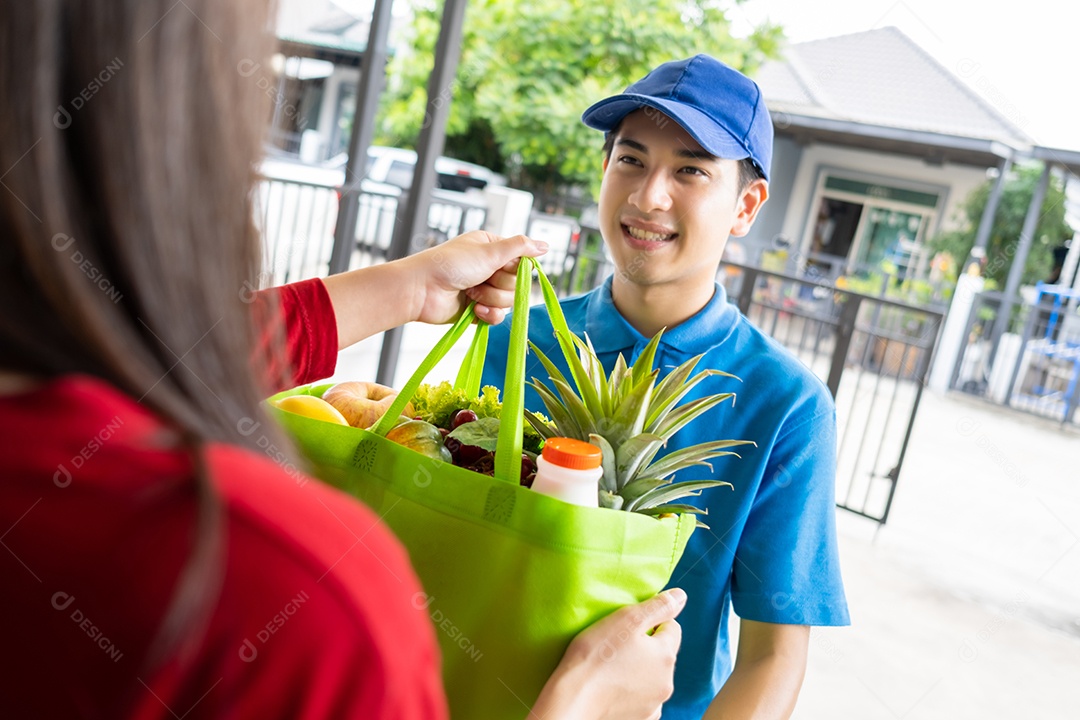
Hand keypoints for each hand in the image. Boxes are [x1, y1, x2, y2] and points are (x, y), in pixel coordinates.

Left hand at [403, 231, 547, 324]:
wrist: (421, 290)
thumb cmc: (449, 265)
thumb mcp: (488, 251)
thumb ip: (520, 247)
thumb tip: (546, 245)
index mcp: (491, 248)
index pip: (522, 261)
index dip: (516, 268)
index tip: (501, 267)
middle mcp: (489, 267)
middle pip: (517, 283)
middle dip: (499, 285)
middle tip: (480, 279)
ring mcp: (483, 289)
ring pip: (508, 301)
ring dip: (491, 299)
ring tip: (471, 293)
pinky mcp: (478, 310)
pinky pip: (498, 316)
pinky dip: (488, 315)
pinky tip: (474, 310)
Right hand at [532, 588, 686, 719]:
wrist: (573, 700)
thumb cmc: (596, 656)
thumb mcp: (626, 619)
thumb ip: (658, 606)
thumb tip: (681, 596)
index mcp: (666, 655)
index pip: (672, 627)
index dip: (650, 622)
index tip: (626, 628)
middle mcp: (667, 682)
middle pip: (662, 653)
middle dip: (645, 647)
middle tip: (616, 646)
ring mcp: (654, 703)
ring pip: (652, 676)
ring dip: (639, 669)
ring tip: (611, 668)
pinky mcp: (641, 718)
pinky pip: (643, 698)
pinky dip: (632, 692)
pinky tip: (613, 688)